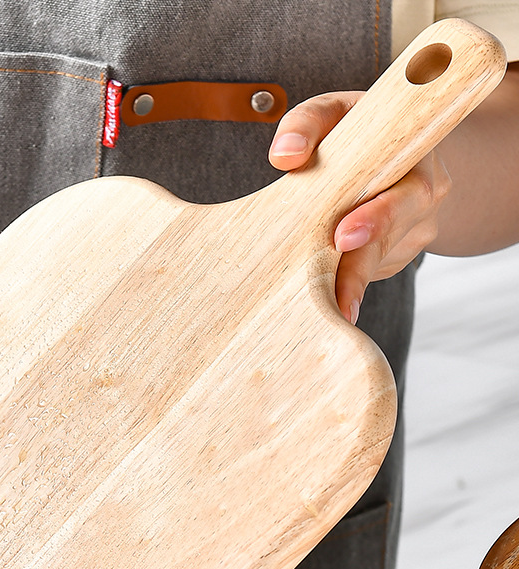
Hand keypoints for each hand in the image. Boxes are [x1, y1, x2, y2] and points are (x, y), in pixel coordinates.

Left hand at [268, 91, 451, 324]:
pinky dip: (341, 284)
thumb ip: (306, 124)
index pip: (402, 188)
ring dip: (346, 285)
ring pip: (376, 262)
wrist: (392, 156)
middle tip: (339, 302)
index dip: (375, 217)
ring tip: (328, 314)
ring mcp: (416, 229)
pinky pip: (367, 273)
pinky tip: (324, 299)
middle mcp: (424, 193)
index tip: (344, 238)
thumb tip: (284, 156)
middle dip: (358, 270)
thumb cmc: (353, 133)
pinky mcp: (396, 255)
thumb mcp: (332, 114)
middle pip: (390, 238)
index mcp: (415, 152)